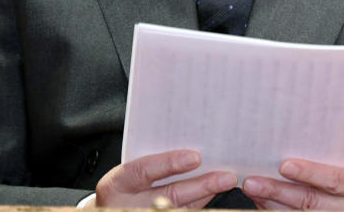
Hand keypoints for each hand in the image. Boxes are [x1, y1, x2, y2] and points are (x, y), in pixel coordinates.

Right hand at [93, 149, 237, 208]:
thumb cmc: (123, 185)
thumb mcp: (126, 169)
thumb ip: (149, 157)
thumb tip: (187, 138)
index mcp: (117, 184)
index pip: (144, 171)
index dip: (169, 163)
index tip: (195, 157)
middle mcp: (128, 206)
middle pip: (169, 196)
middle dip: (201, 185)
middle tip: (225, 176)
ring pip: (179, 209)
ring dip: (205, 196)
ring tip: (224, 183)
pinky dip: (198, 205)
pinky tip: (211, 195)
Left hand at [242, 158, 343, 211]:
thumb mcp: (343, 165)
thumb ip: (324, 157)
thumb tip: (283, 142)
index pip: (335, 180)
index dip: (310, 172)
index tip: (284, 165)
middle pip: (311, 202)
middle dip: (278, 191)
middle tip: (252, 181)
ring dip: (270, 203)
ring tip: (251, 190)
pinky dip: (273, 211)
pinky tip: (260, 202)